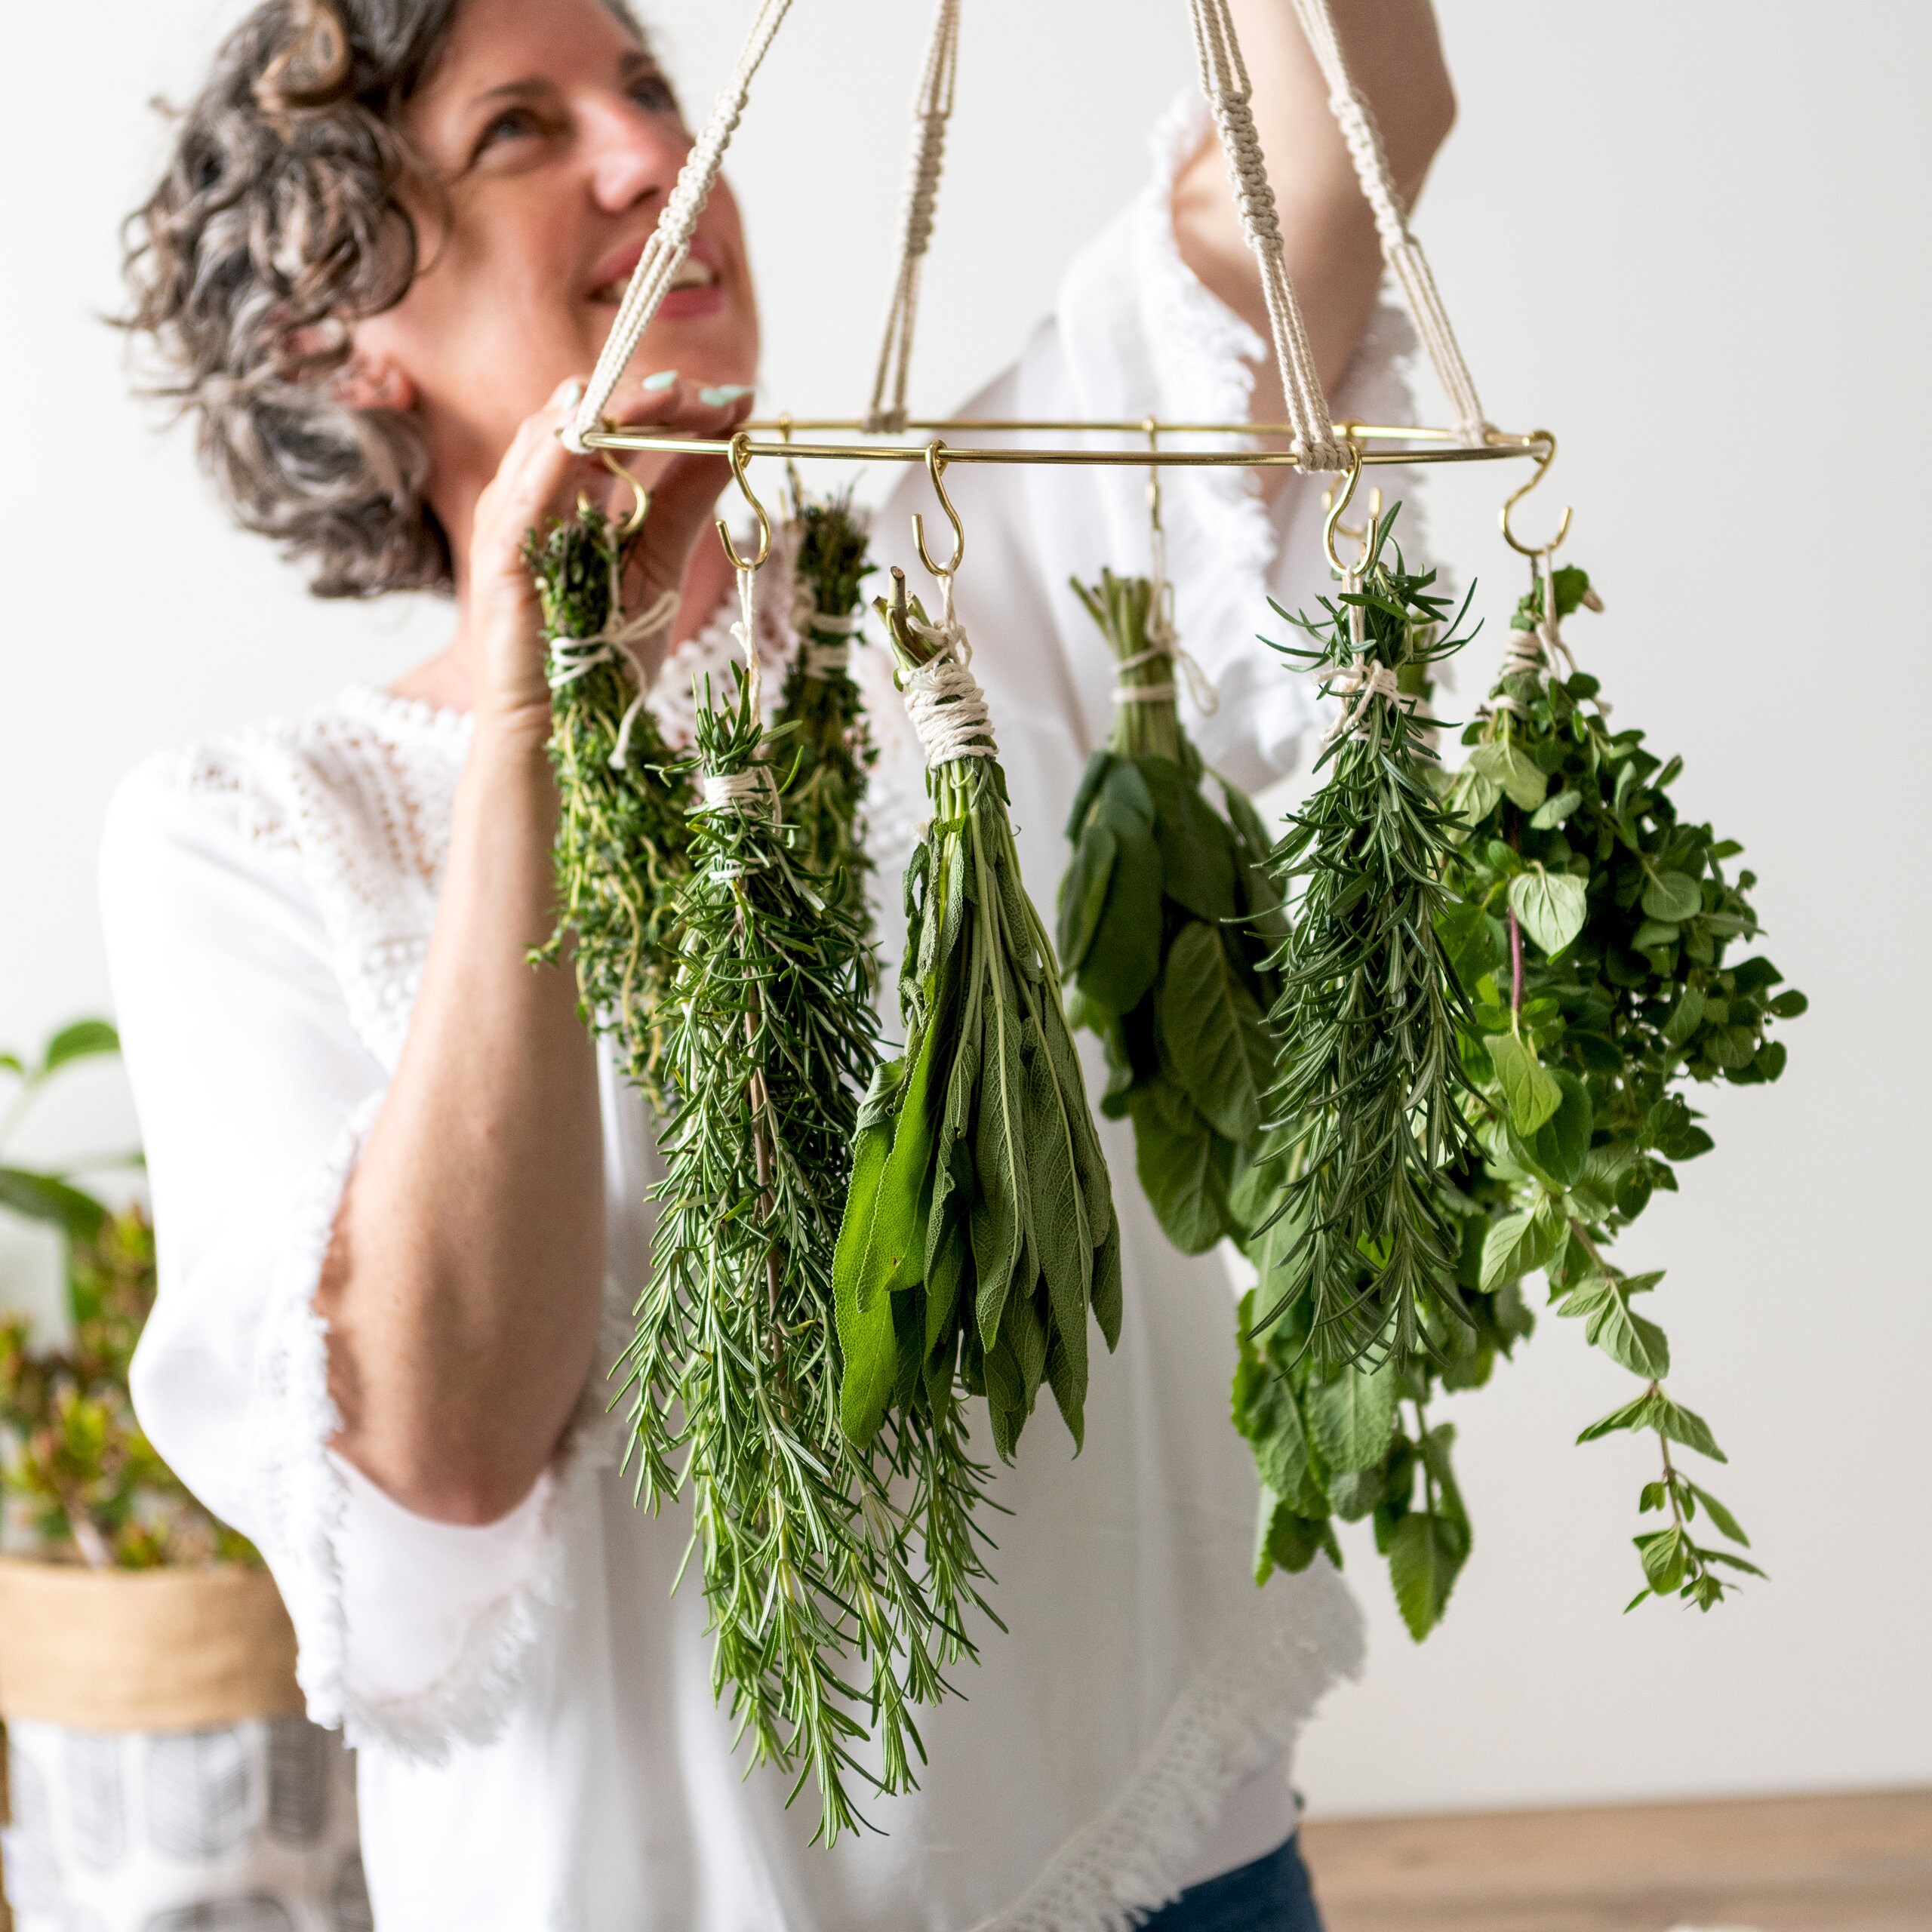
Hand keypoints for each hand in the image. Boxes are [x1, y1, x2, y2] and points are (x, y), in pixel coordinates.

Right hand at [466, 375, 752, 732]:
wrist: (565, 730)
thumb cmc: (604, 655)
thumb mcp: (662, 564)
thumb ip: (687, 498)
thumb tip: (733, 435)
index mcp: (573, 495)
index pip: (615, 422)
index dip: (670, 403)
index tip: (736, 399)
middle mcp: (535, 496)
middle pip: (584, 415)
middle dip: (649, 397)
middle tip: (711, 395)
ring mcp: (510, 522)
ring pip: (551, 436)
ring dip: (614, 410)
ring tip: (675, 400)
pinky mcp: (499, 559)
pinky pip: (523, 493)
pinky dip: (558, 456)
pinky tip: (593, 430)